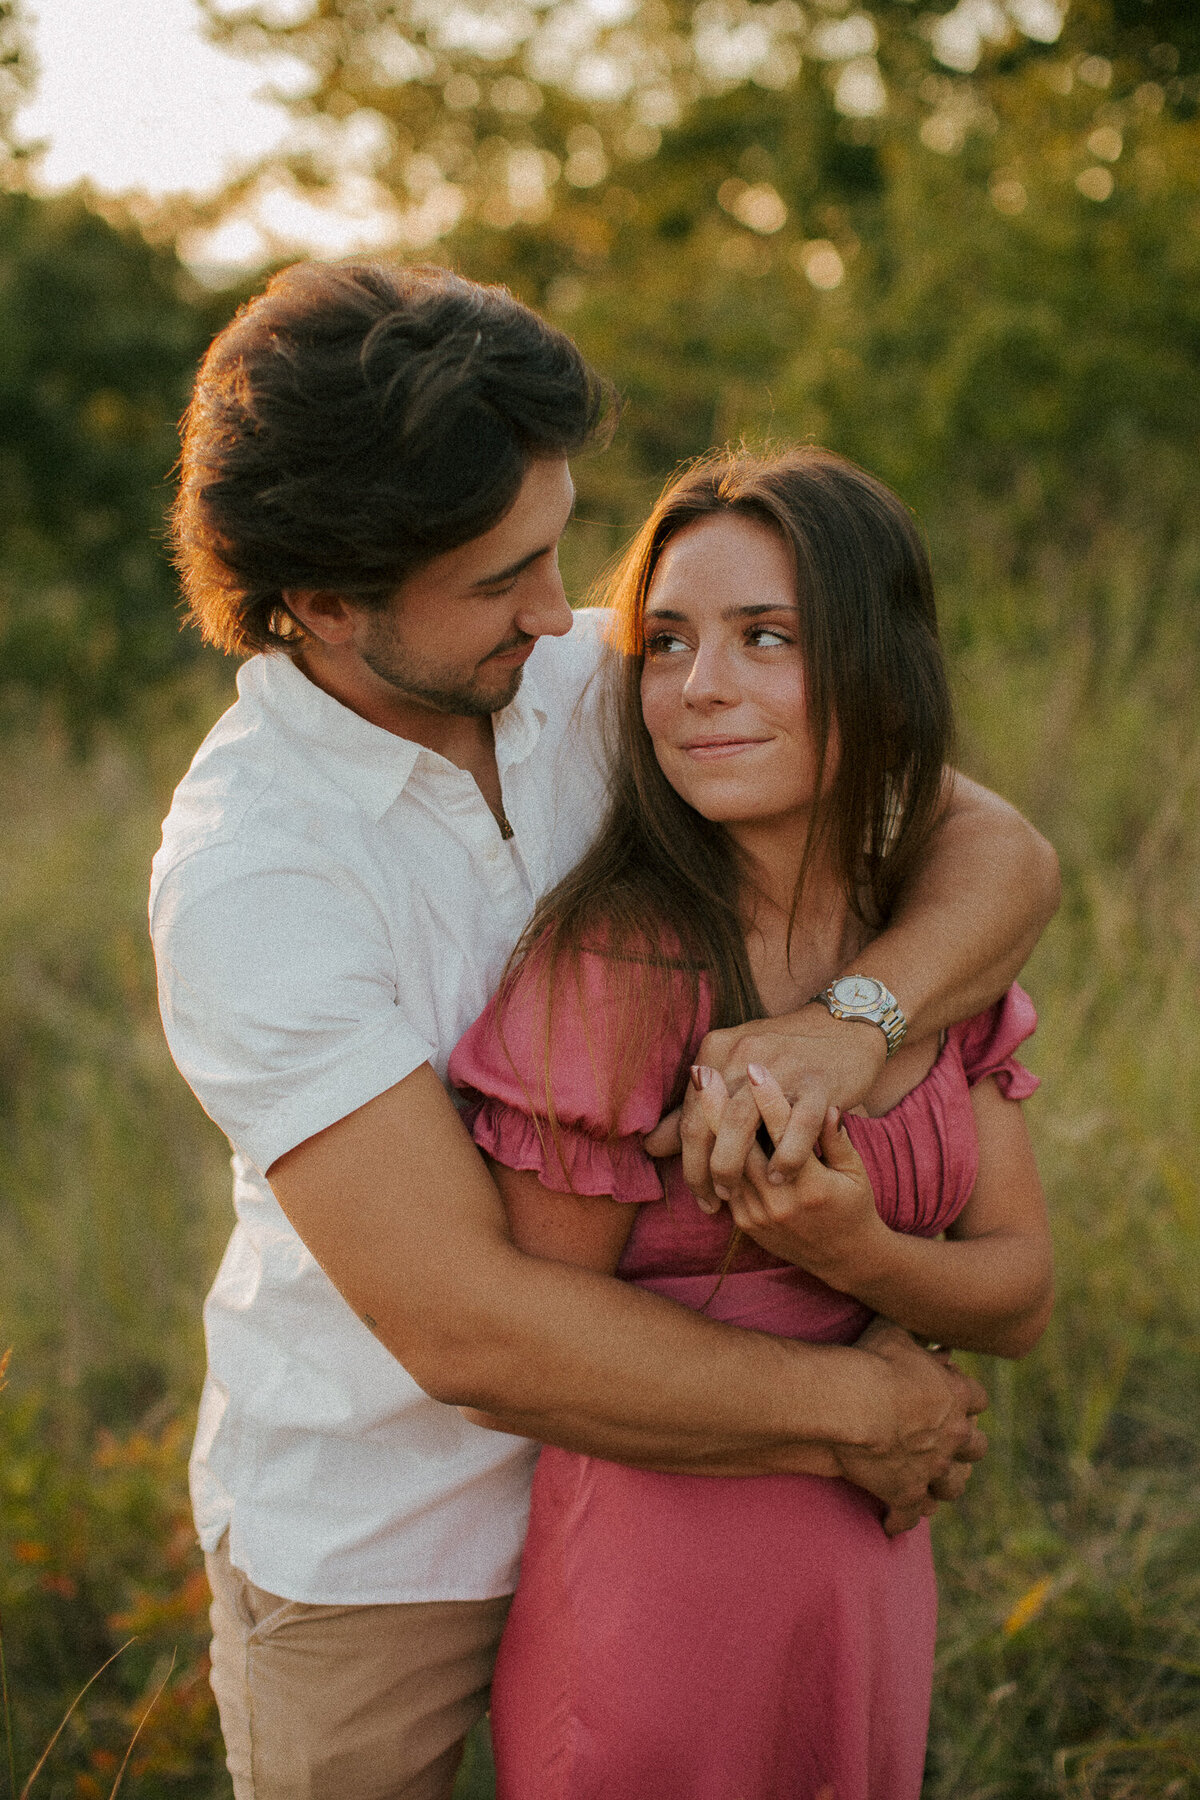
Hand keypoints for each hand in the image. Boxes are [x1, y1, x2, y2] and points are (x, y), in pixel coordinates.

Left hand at [644, 1003, 885, 1213]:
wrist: (846, 1027)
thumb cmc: (786, 1057)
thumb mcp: (736, 1070)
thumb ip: (695, 1109)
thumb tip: (651, 1145)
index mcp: (718, 1049)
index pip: (690, 1114)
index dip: (688, 1159)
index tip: (698, 1191)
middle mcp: (743, 1054)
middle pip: (708, 1120)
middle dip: (703, 1170)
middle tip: (710, 1202)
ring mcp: (781, 1067)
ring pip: (741, 1122)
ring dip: (733, 1166)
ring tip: (733, 1196)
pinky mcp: (819, 1081)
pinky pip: (797, 1125)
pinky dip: (785, 1155)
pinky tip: (780, 1178)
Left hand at [719, 1066, 884, 1289]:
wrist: (845, 1259)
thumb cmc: (855, 1205)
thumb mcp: (855, 1172)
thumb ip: (837, 1141)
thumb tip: (828, 1108)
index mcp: (813, 1187)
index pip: (786, 1136)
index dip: (770, 1101)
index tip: (757, 1069)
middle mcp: (782, 1202)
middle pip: (744, 1148)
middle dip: (722, 1110)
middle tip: (706, 1073)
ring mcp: (760, 1216)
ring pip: (727, 1165)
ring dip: (710, 1128)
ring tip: (699, 1092)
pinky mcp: (747, 1224)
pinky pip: (724, 1184)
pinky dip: (713, 1155)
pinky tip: (703, 1124)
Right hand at [835, 1319, 988, 1535]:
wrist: (853, 1405)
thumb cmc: (873, 1361)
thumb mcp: (895, 1330)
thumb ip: (913, 1329)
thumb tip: (918, 1312)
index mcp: (957, 1395)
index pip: (979, 1398)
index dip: (968, 1398)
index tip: (954, 1395)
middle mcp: (953, 1436)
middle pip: (977, 1447)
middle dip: (967, 1445)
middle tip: (950, 1441)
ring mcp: (932, 1468)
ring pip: (954, 1486)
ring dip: (946, 1485)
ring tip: (935, 1485)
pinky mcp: (906, 1493)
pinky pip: (908, 1516)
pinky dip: (901, 1520)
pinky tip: (892, 1523)